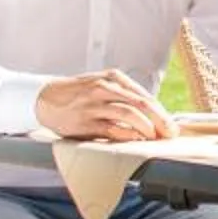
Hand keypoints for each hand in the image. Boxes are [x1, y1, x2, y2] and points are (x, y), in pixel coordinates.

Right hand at [35, 68, 175, 141]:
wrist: (45, 98)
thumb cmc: (79, 94)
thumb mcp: (102, 85)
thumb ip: (124, 96)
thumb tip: (153, 115)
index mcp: (113, 78)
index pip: (144, 96)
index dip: (161, 112)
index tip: (172, 126)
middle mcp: (104, 88)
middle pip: (141, 104)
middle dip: (160, 120)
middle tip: (170, 133)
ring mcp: (94, 104)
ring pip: (129, 114)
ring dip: (146, 127)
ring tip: (155, 137)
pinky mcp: (84, 121)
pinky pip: (112, 129)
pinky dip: (127, 135)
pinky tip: (135, 140)